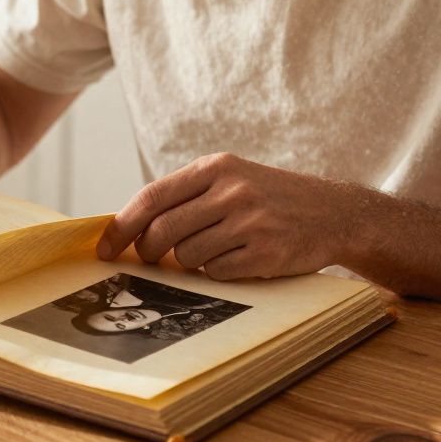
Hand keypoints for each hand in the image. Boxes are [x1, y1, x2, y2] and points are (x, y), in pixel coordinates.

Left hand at [96, 153, 361, 279]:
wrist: (335, 213)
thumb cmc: (271, 198)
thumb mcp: (232, 179)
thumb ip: (186, 197)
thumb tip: (131, 229)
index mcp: (216, 167)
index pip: (152, 197)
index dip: (122, 226)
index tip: (105, 248)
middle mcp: (232, 191)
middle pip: (162, 232)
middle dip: (149, 252)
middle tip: (152, 259)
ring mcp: (250, 222)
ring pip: (187, 257)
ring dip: (191, 262)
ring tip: (218, 249)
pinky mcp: (265, 253)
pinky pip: (217, 273)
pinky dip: (220, 272)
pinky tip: (242, 258)